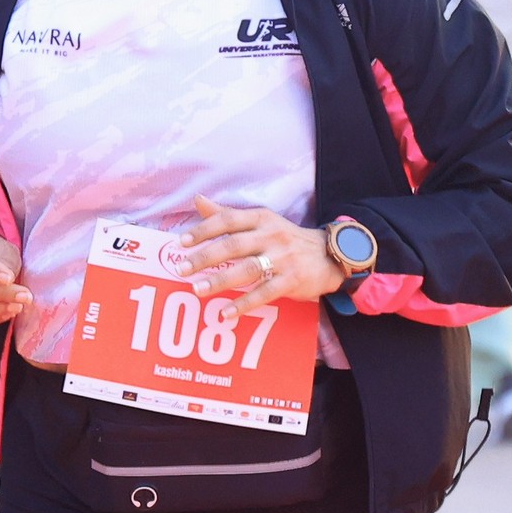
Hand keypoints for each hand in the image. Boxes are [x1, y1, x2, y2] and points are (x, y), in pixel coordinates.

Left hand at [179, 197, 342, 303]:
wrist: (330, 255)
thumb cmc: (286, 238)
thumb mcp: (261, 222)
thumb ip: (228, 215)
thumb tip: (197, 200)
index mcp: (261, 218)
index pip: (228, 220)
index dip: (204, 230)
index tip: (181, 242)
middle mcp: (271, 235)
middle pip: (234, 245)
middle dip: (205, 257)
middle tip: (181, 269)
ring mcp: (283, 258)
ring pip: (247, 269)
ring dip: (220, 280)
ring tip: (197, 290)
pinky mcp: (292, 279)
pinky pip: (264, 293)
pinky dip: (244, 304)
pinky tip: (225, 312)